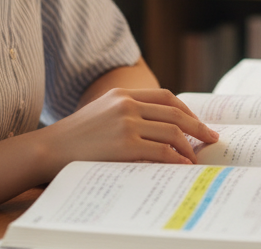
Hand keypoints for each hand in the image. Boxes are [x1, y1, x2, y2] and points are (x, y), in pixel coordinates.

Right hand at [40, 87, 218, 172]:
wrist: (48, 149)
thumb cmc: (74, 137)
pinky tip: (182, 165)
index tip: (198, 122)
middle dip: (198, 126)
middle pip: (175, 113)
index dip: (186, 110)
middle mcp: (127, 104)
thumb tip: (157, 128)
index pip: (165, 96)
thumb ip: (126, 113)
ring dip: (189, 146)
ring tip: (196, 158)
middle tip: (213, 137)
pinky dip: (176, 158)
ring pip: (172, 132)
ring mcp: (126, 123)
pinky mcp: (124, 144)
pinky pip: (161, 151)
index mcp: (123, 94)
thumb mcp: (101, 113)